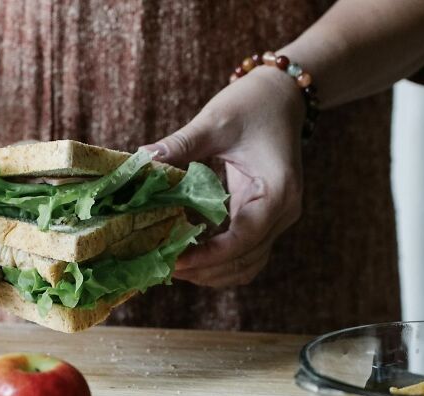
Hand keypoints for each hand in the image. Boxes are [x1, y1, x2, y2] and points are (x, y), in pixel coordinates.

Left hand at [143, 67, 304, 286]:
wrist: (281, 95)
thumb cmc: (252, 104)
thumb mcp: (214, 122)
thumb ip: (180, 145)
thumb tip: (141, 160)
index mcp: (276, 191)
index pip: (243, 239)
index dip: (208, 256)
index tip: (174, 261)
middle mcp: (282, 212)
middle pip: (245, 261)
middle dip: (204, 270)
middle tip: (161, 266)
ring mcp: (275, 219)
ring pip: (246, 265)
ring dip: (211, 271)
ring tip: (170, 264)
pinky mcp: (262, 218)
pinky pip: (242, 252)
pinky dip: (217, 260)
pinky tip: (186, 252)